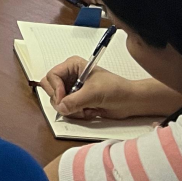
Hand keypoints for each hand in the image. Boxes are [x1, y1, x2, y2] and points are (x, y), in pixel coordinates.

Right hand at [43, 61, 178, 119]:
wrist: (131, 102)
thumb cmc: (117, 90)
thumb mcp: (94, 93)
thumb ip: (75, 100)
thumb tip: (60, 107)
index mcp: (72, 66)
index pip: (51, 76)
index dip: (55, 89)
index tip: (63, 98)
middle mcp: (70, 77)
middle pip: (50, 89)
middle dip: (62, 100)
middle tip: (74, 106)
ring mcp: (73, 90)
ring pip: (58, 102)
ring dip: (71, 109)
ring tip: (86, 109)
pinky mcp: (77, 101)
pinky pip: (67, 109)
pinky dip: (76, 114)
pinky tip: (89, 112)